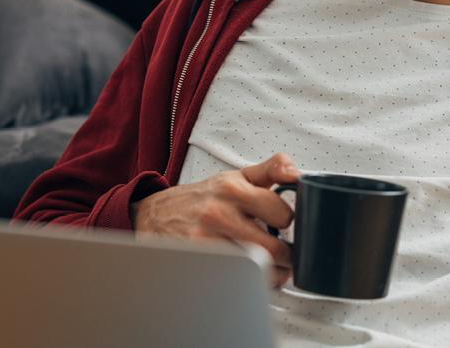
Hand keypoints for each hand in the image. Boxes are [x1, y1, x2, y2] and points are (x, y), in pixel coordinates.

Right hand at [131, 152, 299, 287]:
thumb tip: (295, 172)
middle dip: (286, 257)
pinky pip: (233, 278)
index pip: (281, 212)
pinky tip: (247, 273)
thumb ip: (270, 170)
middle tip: (287, 255)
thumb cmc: (200, 198)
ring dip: (270, 273)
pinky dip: (247, 280)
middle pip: (271, 248)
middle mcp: (218, 213)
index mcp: (232, 189)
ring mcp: (205, 241)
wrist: (154, 214)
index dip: (290, 222)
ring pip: (254, 268)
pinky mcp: (196, 262)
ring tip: (271, 267)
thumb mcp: (235, 176)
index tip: (285, 225)